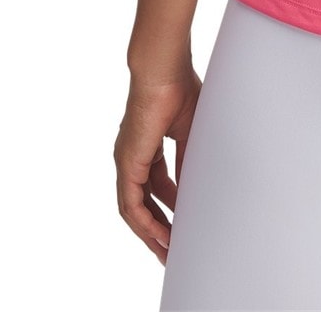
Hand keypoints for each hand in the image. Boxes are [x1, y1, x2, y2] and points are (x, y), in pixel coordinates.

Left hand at [115, 69, 202, 264]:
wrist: (163, 69)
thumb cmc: (178, 87)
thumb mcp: (190, 131)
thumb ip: (188, 158)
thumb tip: (194, 184)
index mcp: (146, 145)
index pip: (156, 185)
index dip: (169, 207)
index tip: (184, 224)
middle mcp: (132, 157)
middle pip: (143, 202)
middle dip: (158, 228)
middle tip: (173, 250)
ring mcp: (127, 161)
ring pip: (134, 210)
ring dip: (151, 233)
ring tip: (168, 251)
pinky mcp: (127, 163)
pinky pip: (132, 205)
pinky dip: (146, 223)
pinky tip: (162, 236)